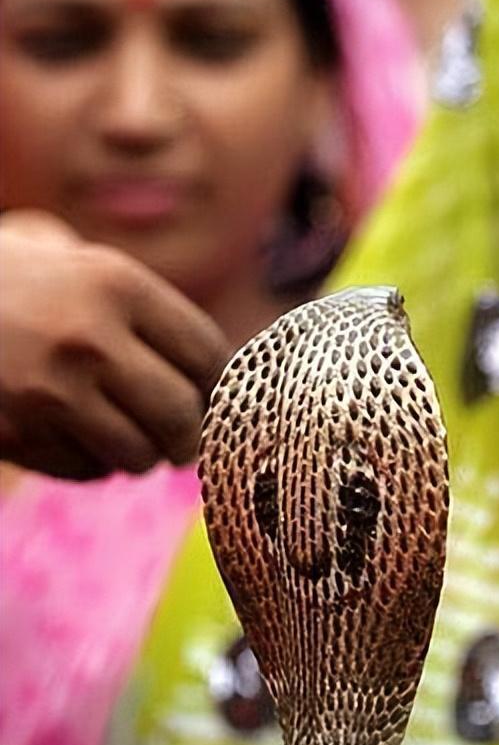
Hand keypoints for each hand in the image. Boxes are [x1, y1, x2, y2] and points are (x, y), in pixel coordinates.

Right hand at [0, 211, 228, 478]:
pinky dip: (95, 464)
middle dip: (191, 436)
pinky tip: (81, 437)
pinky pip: (87, 472)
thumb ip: (158, 321)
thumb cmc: (32, 286)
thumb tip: (230, 383)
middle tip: (184, 437)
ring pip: (137, 455)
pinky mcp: (12, 433)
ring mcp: (46, 390)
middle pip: (181, 416)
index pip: (208, 355)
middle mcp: (87, 338)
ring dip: (143, 454)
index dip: (221, 384)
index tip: (216, 396)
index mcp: (118, 286)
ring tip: (132, 436)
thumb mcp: (96, 273)